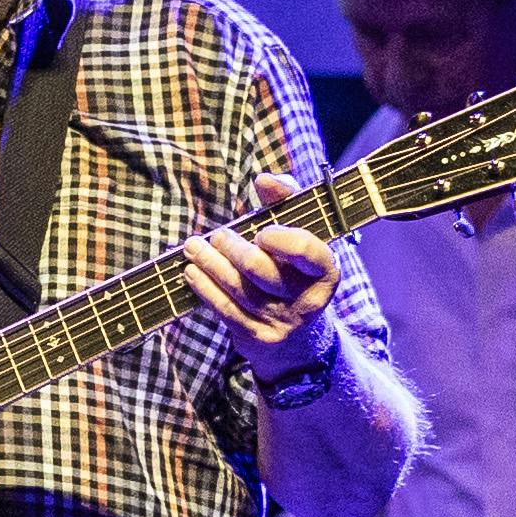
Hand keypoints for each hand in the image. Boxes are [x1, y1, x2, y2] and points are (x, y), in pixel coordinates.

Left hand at [184, 172, 339, 370]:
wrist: (299, 338)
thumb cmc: (293, 271)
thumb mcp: (298, 236)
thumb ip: (285, 202)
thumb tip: (265, 178)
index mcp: (325, 270)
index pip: (309, 252)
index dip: (283, 240)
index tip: (262, 232)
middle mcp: (308, 299)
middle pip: (262, 270)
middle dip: (234, 250)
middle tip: (217, 235)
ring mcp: (283, 321)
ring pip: (239, 289)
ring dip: (210, 264)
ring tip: (193, 247)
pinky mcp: (258, 337)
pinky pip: (225, 309)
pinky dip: (204, 287)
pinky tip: (191, 272)